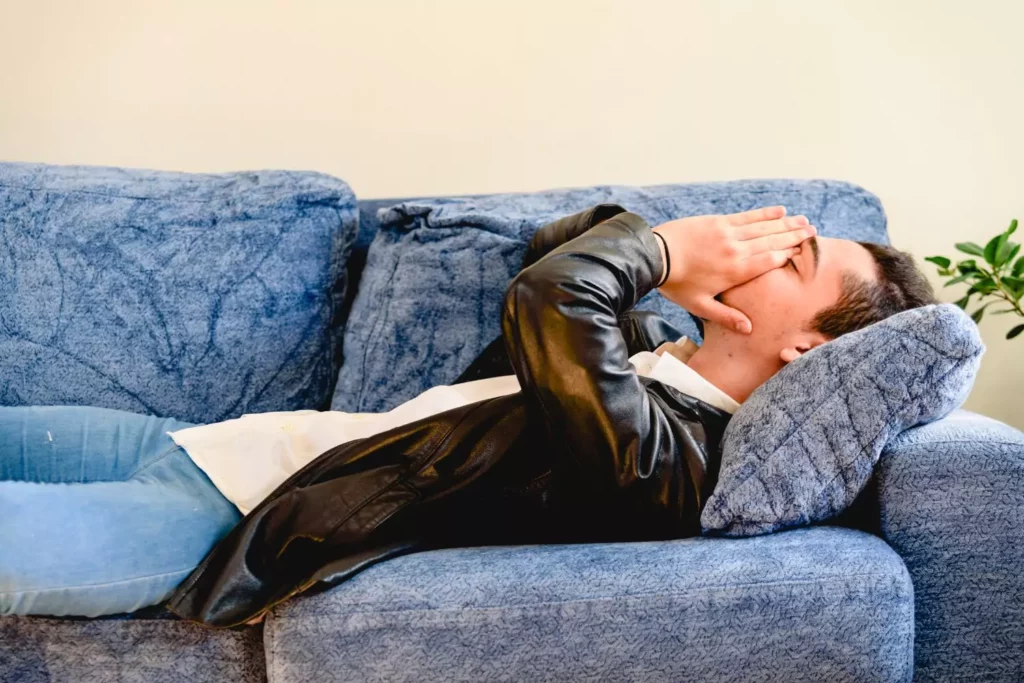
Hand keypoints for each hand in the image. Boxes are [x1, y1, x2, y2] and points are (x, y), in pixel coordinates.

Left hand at [651, 206, 815, 332]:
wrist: (655, 256)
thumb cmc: (676, 284)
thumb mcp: (700, 306)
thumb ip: (726, 317)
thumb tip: (749, 329)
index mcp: (735, 272)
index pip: (770, 262)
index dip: (788, 255)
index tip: (804, 251)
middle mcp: (736, 250)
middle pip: (772, 242)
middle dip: (794, 237)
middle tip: (812, 232)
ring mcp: (728, 233)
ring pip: (763, 227)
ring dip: (785, 223)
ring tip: (803, 221)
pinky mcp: (718, 221)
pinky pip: (747, 216)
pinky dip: (764, 213)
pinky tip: (779, 210)